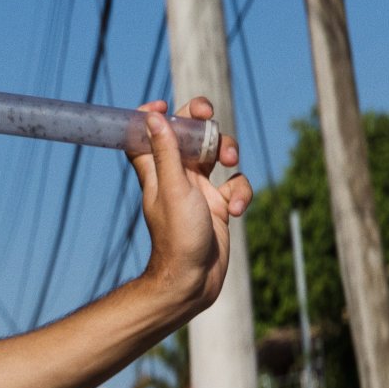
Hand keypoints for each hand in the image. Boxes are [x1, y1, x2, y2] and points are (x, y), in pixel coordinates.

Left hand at [131, 97, 251, 317]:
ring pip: (218, 155)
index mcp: (158, 170)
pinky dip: (241, 192)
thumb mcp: (173, 188)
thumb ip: (166, 151)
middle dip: (203, 123)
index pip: (146, 135)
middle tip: (208, 115)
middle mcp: (178, 177)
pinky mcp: (219, 206)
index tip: (163, 106)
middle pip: (190, 136)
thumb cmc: (178, 237)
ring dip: (228, 151)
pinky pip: (235, 185)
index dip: (150, 117)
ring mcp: (200, 190)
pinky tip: (236, 210)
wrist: (194, 281)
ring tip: (229, 162)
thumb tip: (151, 116)